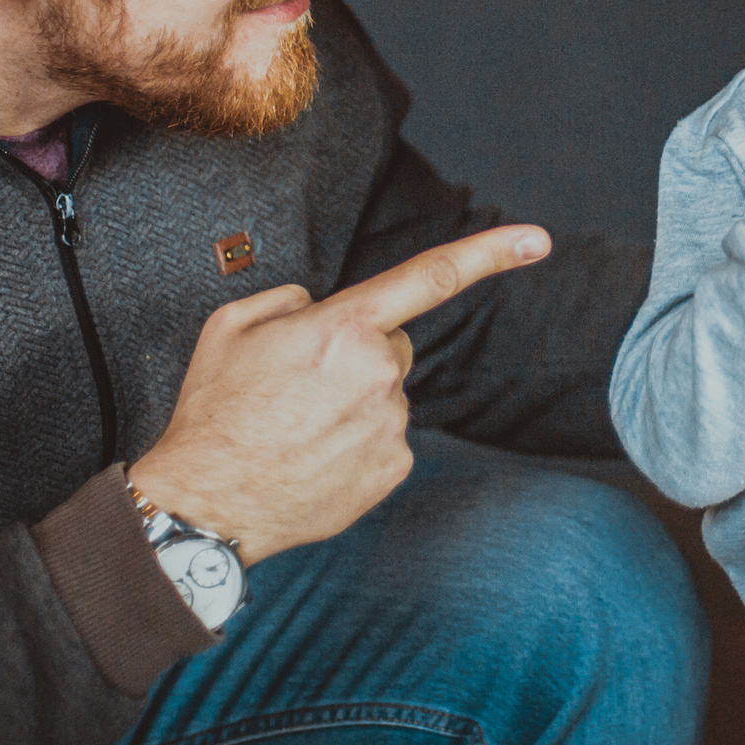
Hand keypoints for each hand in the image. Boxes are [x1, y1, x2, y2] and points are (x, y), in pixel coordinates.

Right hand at [126, 224, 549, 562]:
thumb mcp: (232, 327)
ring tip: (296, 427)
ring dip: (354, 402)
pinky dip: (358, 442)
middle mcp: (380, 373)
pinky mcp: (394, 467)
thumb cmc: (215, 411)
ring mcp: (392, 425)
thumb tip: (321, 308)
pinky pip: (387, 437)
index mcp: (344, 328)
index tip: (538, 240)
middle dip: (357, 354)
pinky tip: (313, 456)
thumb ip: (290, 299)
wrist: (206, 504)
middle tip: (299, 387)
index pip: (431, 277)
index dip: (491, 253)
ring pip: (387, 394)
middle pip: (392, 345)